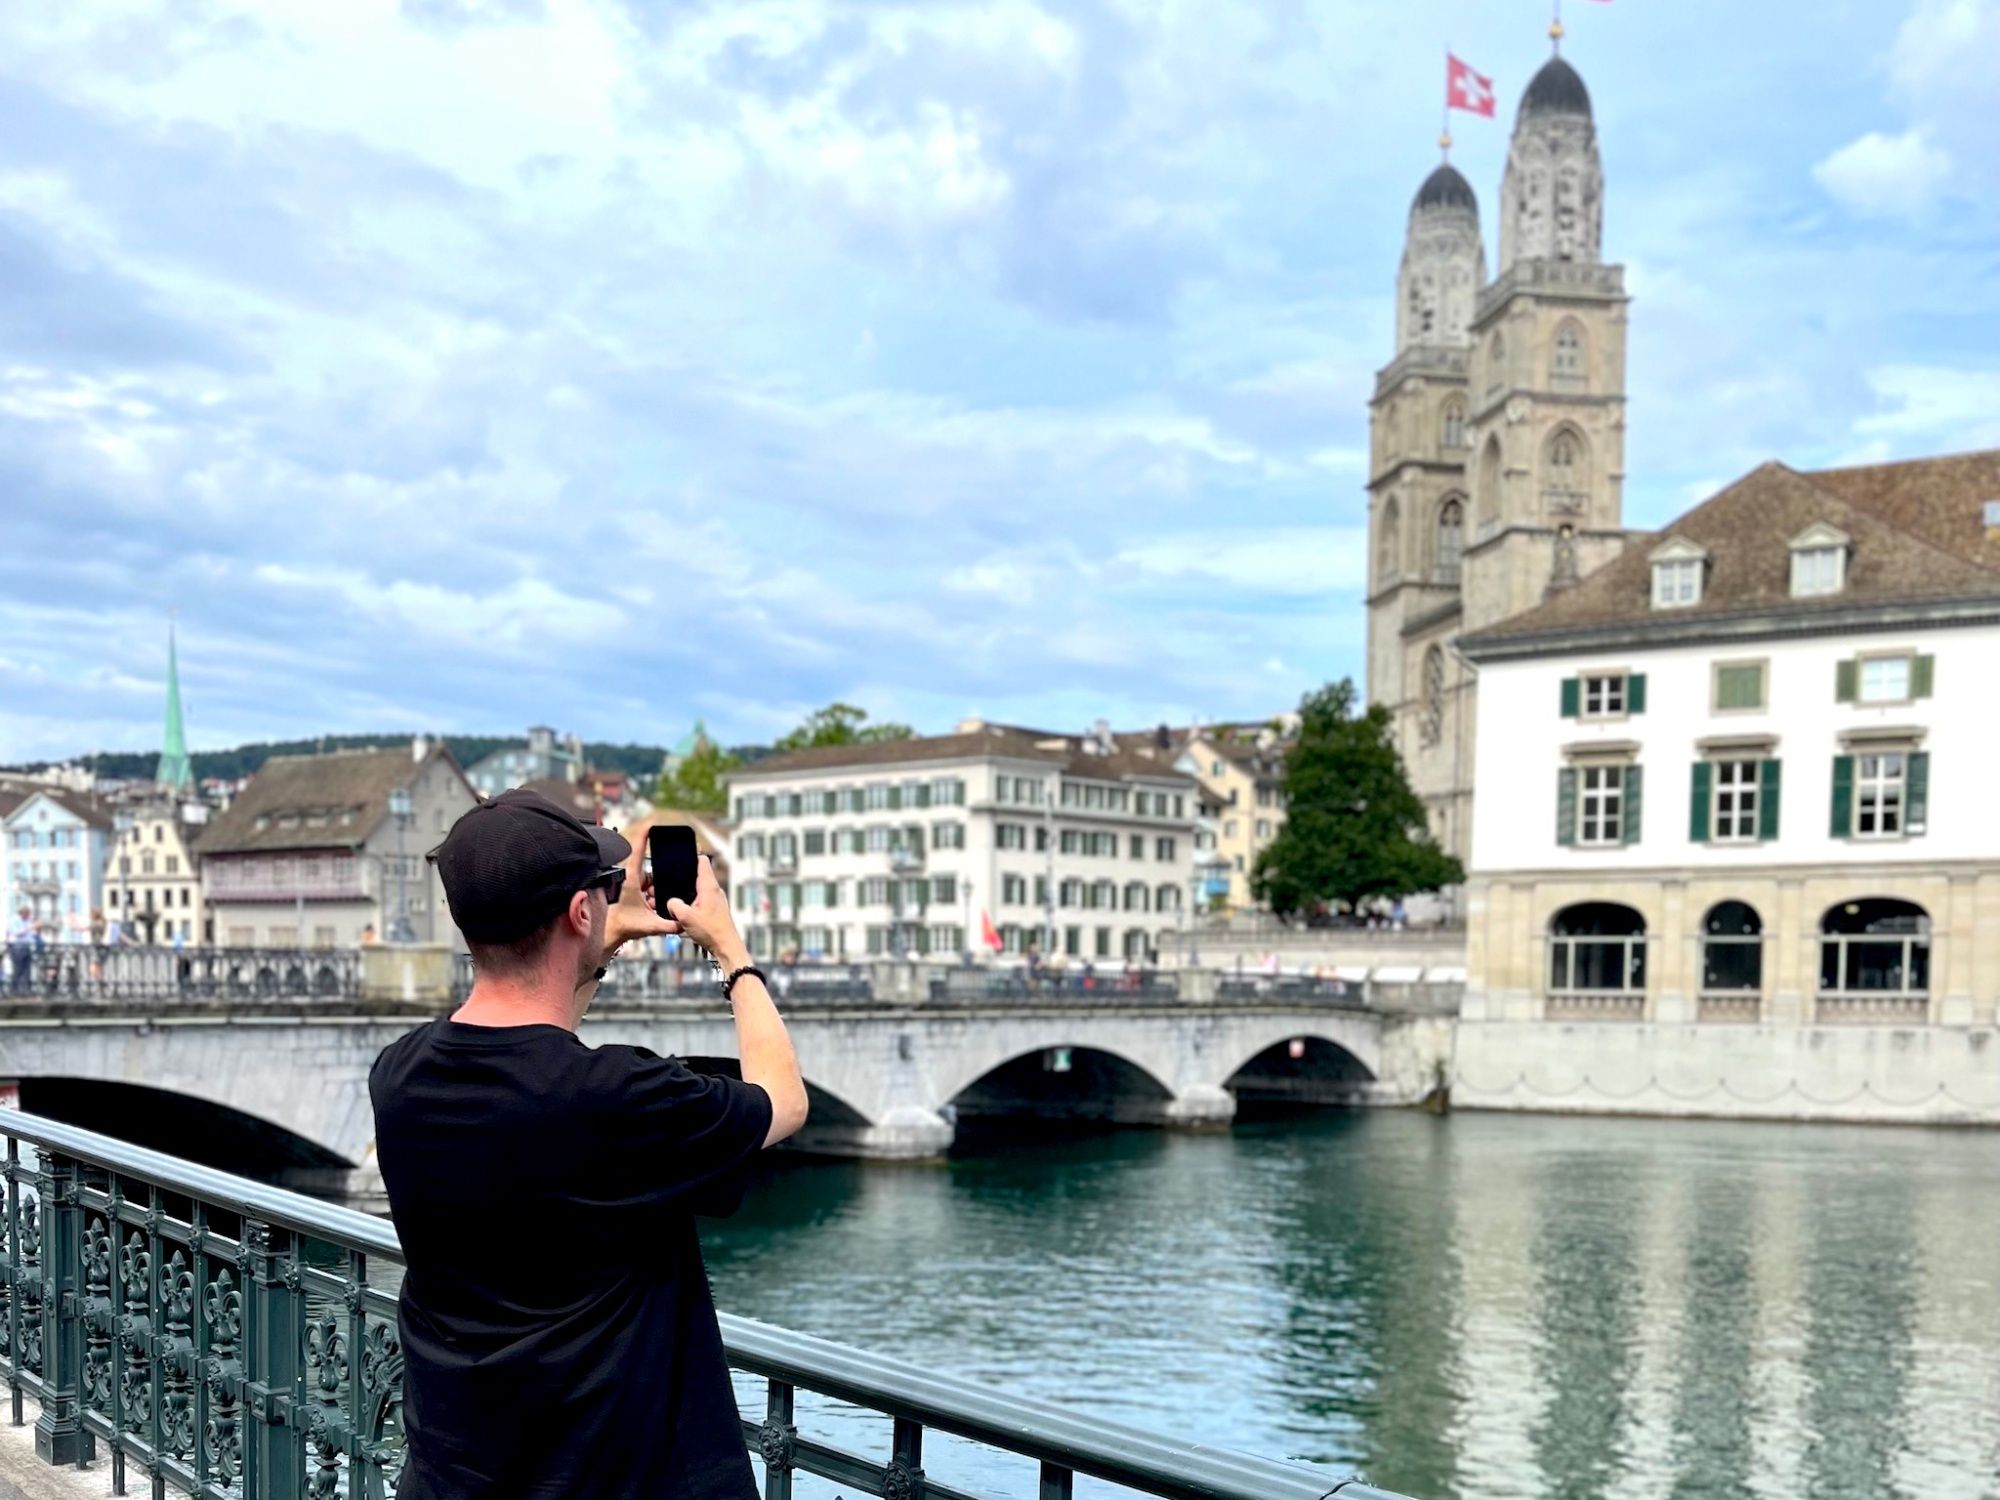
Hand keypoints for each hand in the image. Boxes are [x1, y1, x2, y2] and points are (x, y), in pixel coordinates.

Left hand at [603, 837, 673, 954]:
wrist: (612, 931)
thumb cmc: (625, 925)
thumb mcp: (651, 926)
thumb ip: (669, 925)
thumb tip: (683, 923)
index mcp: (633, 880)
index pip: (638, 854)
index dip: (644, 838)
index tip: (649, 826)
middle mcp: (632, 878)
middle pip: (651, 871)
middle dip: (657, 884)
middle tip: (654, 898)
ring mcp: (632, 883)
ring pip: (651, 879)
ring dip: (655, 890)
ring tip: (650, 905)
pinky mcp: (634, 888)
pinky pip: (649, 886)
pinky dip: (653, 893)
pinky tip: (651, 905)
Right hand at [663, 855, 748, 969]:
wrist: (726, 947)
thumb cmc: (712, 932)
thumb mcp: (685, 917)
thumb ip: (674, 905)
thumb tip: (671, 902)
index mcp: (708, 886)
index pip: (702, 861)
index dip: (690, 856)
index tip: (680, 855)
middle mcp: (714, 890)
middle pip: (698, 875)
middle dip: (684, 878)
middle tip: (671, 880)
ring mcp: (716, 900)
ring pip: (699, 890)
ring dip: (688, 893)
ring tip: (676, 900)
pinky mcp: (716, 910)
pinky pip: (701, 901)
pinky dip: (692, 903)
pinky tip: (684, 913)